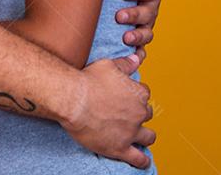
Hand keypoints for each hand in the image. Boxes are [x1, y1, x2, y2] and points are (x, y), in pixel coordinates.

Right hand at [63, 54, 154, 168]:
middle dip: (139, 114)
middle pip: (147, 114)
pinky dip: (142, 160)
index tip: (125, 97)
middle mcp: (139, 113)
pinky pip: (139, 159)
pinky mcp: (120, 148)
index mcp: (138, 93)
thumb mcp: (108, 65)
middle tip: (125, 114)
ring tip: (137, 136)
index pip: (143, 94)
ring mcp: (131, 132)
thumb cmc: (88, 80)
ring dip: (144, 135)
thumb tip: (137, 59)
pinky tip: (142, 160)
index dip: (134, 95)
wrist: (72, 100)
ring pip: (148, 137)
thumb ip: (125, 64)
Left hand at [115, 0, 161, 60]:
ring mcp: (145, 28)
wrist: (118, 6)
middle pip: (146, 14)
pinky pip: (141, 52)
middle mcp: (150, 11)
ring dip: (137, 36)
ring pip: (146, 34)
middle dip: (134, 15)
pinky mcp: (139, 43)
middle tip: (119, 16)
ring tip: (125, 38)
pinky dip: (138, 55)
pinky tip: (133, 58)